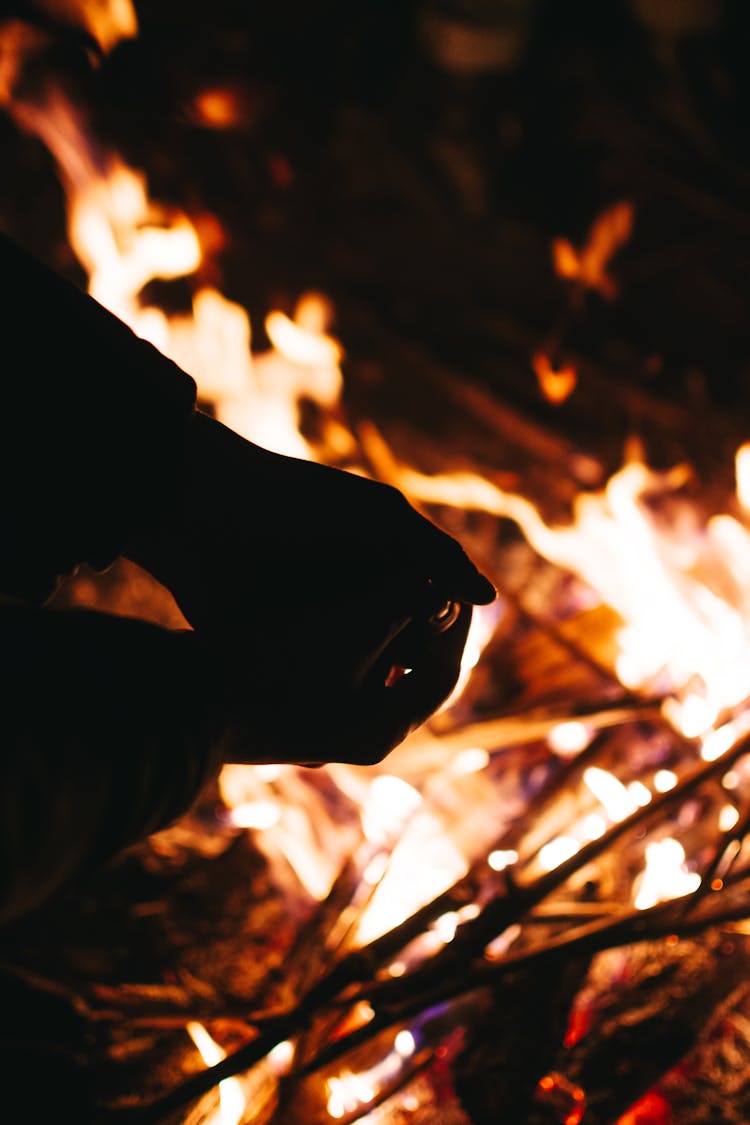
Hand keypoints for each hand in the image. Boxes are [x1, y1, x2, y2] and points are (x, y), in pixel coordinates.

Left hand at [127, 412, 494, 764]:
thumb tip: (488, 599)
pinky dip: (319, 698)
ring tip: (365, 712)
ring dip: (362, 690)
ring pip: (355, 670)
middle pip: (395, 647)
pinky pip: (309, 682)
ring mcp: (314, 622)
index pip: (430, 610)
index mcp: (383, 564)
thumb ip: (436, 557)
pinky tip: (326, 718)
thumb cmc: (299, 505)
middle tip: (397, 692)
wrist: (205, 509)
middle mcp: (353, 595)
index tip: (436, 652)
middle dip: (399, 668)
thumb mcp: (381, 522)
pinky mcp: (275, 644)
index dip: (439, 634)